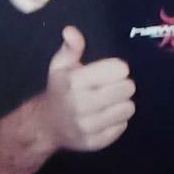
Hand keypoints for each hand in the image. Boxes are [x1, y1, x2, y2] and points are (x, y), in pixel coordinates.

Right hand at [37, 26, 134, 151]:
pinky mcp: (94, 142)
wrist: (45, 126)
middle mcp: (80, 105)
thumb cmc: (59, 90)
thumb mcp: (60, 66)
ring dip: (122, 103)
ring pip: (128, 108)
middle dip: (123, 85)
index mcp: (74, 82)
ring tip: (109, 101)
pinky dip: (118, 121)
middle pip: (127, 88)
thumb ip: (71, 47)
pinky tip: (105, 117)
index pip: (119, 69)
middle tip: (112, 87)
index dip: (118, 68)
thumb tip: (71, 30)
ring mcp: (87, 126)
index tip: (111, 71)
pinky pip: (122, 126)